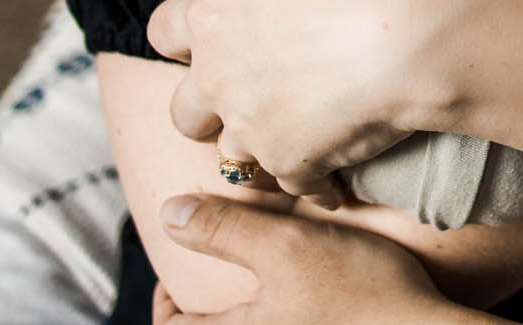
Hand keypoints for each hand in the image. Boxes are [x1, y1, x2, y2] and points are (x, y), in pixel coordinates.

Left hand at [148, 0, 425, 205]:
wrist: (411, 35)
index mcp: (213, 21)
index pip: (162, 31)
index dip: (182, 30)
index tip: (212, 29)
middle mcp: (219, 83)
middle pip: (183, 110)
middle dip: (205, 103)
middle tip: (246, 88)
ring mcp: (256, 129)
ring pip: (233, 153)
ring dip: (255, 141)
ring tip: (292, 127)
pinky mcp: (295, 163)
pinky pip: (292, 182)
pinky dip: (310, 176)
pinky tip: (334, 164)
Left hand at [148, 194, 496, 323]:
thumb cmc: (359, 293)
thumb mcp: (285, 247)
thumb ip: (224, 229)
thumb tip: (169, 213)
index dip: (163, 301)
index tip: (176, 273)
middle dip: (206, 304)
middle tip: (217, 269)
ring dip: (246, 307)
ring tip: (259, 276)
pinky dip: (279, 311)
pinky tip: (304, 287)